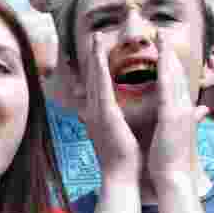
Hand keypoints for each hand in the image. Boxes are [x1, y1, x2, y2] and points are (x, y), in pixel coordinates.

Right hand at [79, 32, 140, 181]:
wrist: (120, 174)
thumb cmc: (122, 160)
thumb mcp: (113, 137)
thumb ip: (104, 124)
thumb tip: (93, 118)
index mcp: (97, 115)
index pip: (95, 86)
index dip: (95, 68)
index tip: (96, 52)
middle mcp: (93, 110)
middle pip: (91, 76)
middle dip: (92, 56)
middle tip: (94, 37)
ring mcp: (97, 110)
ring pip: (94, 76)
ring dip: (95, 55)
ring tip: (96, 37)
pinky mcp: (105, 113)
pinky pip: (101, 86)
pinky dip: (99, 69)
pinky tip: (99, 55)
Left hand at [148, 31, 205, 183]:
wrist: (171, 176)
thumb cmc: (170, 157)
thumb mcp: (178, 132)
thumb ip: (190, 117)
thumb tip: (203, 110)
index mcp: (180, 110)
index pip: (177, 81)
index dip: (171, 62)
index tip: (164, 46)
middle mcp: (182, 107)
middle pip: (178, 73)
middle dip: (171, 52)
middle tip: (163, 33)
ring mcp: (180, 110)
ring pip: (175, 77)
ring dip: (169, 55)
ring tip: (162, 37)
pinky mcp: (173, 116)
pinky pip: (169, 90)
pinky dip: (166, 74)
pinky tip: (162, 61)